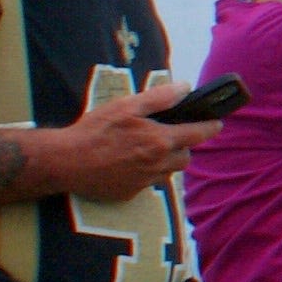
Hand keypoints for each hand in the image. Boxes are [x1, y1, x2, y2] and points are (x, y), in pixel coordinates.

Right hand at [58, 86, 211, 195]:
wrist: (65, 162)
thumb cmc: (94, 130)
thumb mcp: (126, 106)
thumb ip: (159, 97)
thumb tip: (185, 88)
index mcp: (160, 141)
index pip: (198, 134)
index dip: (210, 127)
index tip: (217, 123)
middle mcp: (157, 164)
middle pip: (185, 157)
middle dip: (183, 146)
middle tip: (170, 136)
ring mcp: (144, 182)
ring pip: (168, 172)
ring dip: (165, 161)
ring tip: (147, 148)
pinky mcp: (130, 193)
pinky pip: (147, 183)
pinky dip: (145, 172)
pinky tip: (128, 163)